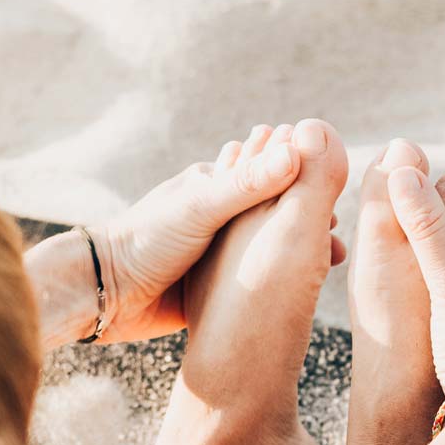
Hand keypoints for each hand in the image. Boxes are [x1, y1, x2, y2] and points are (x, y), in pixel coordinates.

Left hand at [27, 126, 346, 350]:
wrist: (106, 295)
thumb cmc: (146, 241)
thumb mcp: (201, 208)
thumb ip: (248, 183)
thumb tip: (299, 149)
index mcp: (216, 187)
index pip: (272, 176)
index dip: (305, 183)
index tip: (336, 198)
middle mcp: (220, 218)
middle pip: (276, 214)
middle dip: (308, 220)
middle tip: (338, 238)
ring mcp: (218, 255)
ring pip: (269, 250)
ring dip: (298, 254)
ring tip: (330, 263)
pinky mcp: (213, 290)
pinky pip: (256, 283)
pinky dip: (280, 284)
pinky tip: (302, 293)